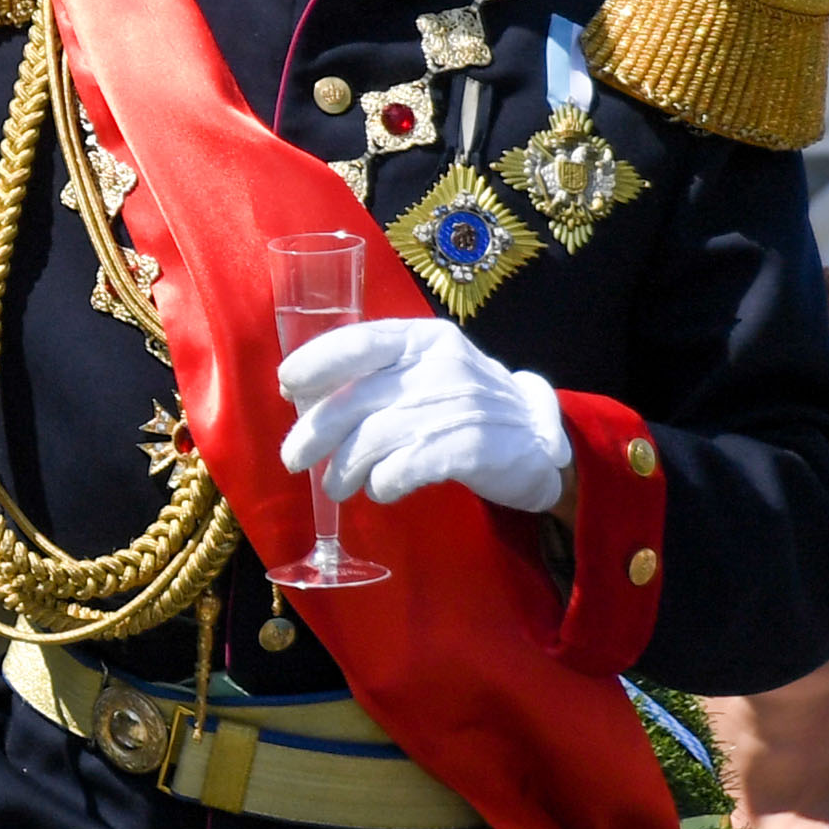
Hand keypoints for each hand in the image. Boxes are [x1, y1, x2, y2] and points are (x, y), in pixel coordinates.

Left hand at [276, 318, 571, 514]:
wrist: (542, 440)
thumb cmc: (469, 406)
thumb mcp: (429, 373)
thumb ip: (380, 378)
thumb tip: (307, 402)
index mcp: (425, 338)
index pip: (360, 341)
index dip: (316, 362)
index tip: (286, 384)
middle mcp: (440, 365)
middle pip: (356, 399)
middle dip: (313, 433)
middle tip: (293, 459)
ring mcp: (458, 405)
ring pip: (373, 439)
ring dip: (344, 468)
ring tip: (337, 485)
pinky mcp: (471, 447)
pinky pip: (405, 467)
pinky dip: (382, 483)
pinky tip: (380, 490)